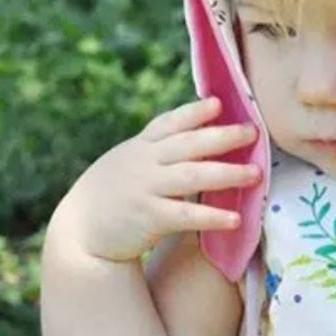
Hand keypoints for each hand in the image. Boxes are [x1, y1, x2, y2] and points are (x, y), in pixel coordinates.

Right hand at [57, 96, 259, 261]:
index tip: (218, 104)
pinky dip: (212, 216)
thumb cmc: (112, 196)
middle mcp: (144, 163)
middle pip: (189, 145)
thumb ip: (158, 151)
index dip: (194, 113)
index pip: (170, 123)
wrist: (79, 231)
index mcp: (140, 147)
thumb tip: (199, 138)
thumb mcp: (128, 163)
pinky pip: (186, 215)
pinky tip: (235, 219)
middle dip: (222, 137)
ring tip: (256, 174)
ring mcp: (146, 189)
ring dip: (227, 174)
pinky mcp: (149, 218)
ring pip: (192, 176)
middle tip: (253, 132)